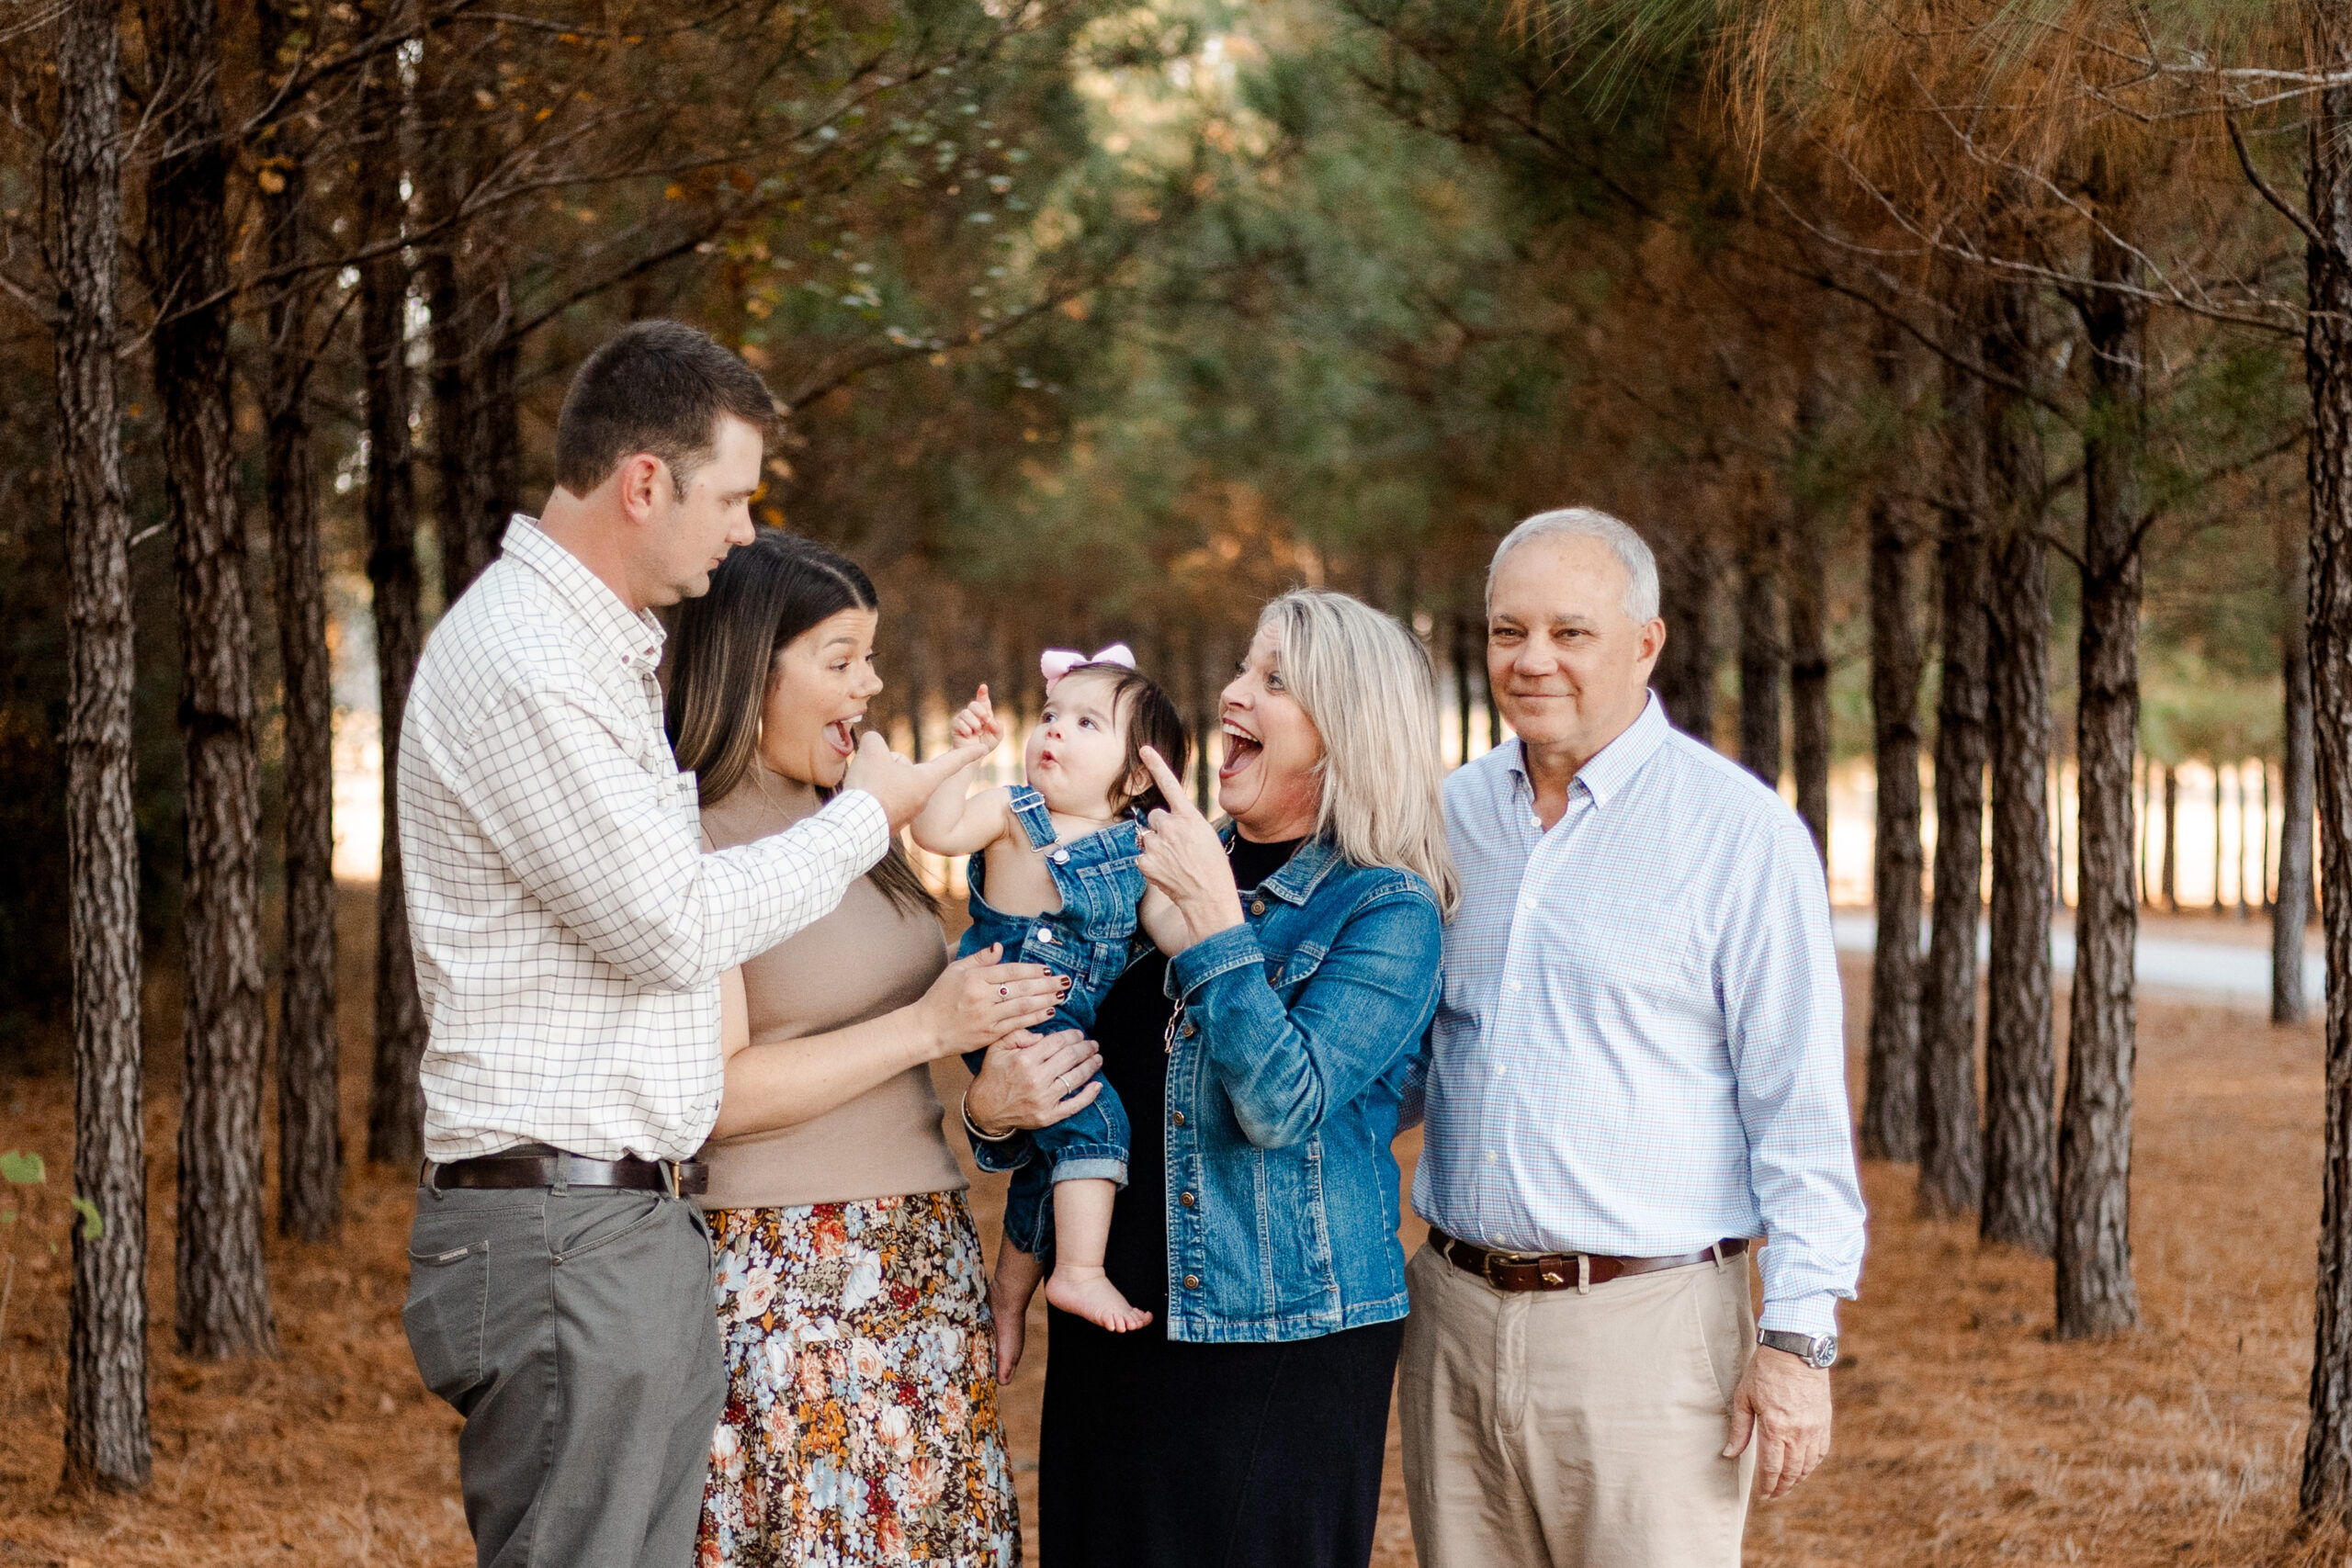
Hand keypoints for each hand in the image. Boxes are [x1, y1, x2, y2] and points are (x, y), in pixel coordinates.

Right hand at [843, 728, 991, 829]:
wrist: (856, 827)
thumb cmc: (871, 787)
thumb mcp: (872, 751)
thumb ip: (876, 740)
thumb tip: (876, 748)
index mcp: (927, 780)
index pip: (952, 761)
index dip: (966, 753)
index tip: (982, 748)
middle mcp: (923, 798)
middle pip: (906, 767)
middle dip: (889, 765)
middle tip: (877, 776)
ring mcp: (909, 812)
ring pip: (892, 781)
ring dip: (880, 780)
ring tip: (870, 791)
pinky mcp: (894, 821)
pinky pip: (884, 798)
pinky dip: (875, 795)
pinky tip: (866, 802)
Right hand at [910, 945, 1067, 1058]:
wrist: (926, 1030)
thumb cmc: (939, 997)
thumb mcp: (955, 971)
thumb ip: (979, 958)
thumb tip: (999, 946)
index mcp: (974, 978)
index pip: (1010, 972)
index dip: (1032, 970)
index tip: (1048, 969)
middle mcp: (982, 997)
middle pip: (1021, 989)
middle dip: (1046, 984)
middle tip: (1065, 981)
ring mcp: (986, 1017)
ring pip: (1023, 1007)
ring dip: (1045, 1000)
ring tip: (1061, 995)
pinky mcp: (989, 1034)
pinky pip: (1017, 1025)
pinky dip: (1035, 1018)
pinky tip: (1048, 1013)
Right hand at [952, 684, 1004, 753]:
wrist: (973, 756)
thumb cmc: (985, 744)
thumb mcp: (997, 736)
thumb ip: (998, 728)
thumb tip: (992, 722)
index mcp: (984, 713)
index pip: (983, 700)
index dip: (983, 693)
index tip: (983, 687)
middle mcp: (972, 713)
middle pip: (974, 704)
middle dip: (981, 712)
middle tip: (986, 721)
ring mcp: (962, 718)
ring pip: (966, 713)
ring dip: (974, 723)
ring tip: (977, 732)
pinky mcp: (955, 725)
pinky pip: (959, 722)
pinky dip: (967, 730)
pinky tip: (969, 735)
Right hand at [965, 1027, 1104, 1136]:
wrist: (985, 1109)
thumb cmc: (992, 1075)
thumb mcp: (997, 1047)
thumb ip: (1019, 1033)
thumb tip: (1043, 1034)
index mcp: (1024, 1060)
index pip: (1057, 1042)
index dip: (1072, 1035)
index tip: (1079, 1034)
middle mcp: (1036, 1079)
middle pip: (1070, 1057)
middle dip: (1086, 1048)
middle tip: (1093, 1044)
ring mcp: (1043, 1099)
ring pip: (1075, 1078)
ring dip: (1091, 1066)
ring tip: (1098, 1058)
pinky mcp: (1048, 1116)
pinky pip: (1074, 1105)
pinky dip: (1089, 1095)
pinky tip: (1097, 1085)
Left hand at [1134, 746, 1242, 953]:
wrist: (1208, 898)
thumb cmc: (1213, 868)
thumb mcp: (1206, 836)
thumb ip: (1185, 823)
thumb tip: (1162, 822)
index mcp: (1190, 817)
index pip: (1170, 785)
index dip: (1156, 765)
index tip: (1143, 748)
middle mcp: (1171, 826)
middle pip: (1155, 817)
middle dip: (1163, 828)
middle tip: (1179, 847)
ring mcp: (1157, 844)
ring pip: (1148, 837)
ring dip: (1157, 846)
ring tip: (1176, 862)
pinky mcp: (1145, 861)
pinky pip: (1143, 856)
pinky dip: (1151, 865)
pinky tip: (1167, 873)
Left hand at [1723, 1346, 1831, 1499]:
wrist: (1796, 1350)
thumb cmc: (1765, 1371)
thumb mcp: (1744, 1397)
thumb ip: (1739, 1429)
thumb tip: (1729, 1453)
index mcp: (1775, 1428)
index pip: (1772, 1469)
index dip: (1767, 1486)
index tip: (1762, 1496)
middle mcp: (1797, 1433)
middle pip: (1791, 1472)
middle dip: (1781, 1487)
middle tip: (1773, 1495)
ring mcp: (1814, 1428)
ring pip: (1808, 1465)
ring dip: (1797, 1479)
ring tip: (1787, 1485)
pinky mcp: (1824, 1421)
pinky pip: (1821, 1452)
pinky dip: (1812, 1464)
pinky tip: (1804, 1467)